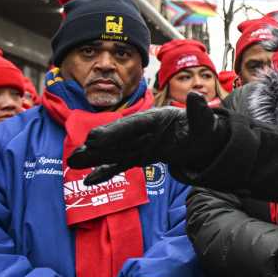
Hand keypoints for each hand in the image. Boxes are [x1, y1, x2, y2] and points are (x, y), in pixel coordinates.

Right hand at [68, 92, 227, 185]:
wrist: (202, 138)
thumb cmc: (202, 128)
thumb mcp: (204, 122)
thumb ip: (199, 112)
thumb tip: (197, 96)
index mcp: (155, 119)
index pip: (132, 126)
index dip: (114, 132)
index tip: (95, 138)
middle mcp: (142, 131)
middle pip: (116, 139)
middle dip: (96, 146)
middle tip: (76, 154)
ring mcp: (138, 144)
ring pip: (113, 152)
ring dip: (94, 158)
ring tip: (73, 163)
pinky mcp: (139, 156)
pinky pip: (120, 165)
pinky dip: (105, 172)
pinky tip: (88, 181)